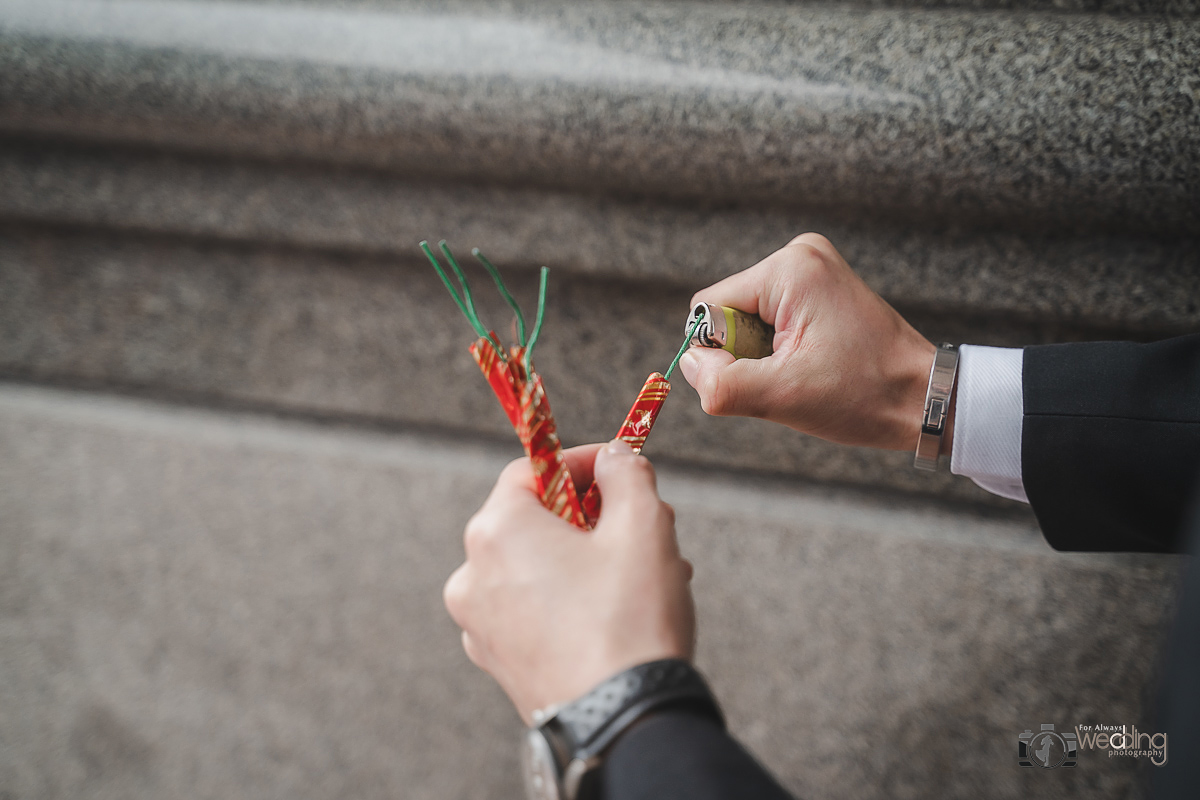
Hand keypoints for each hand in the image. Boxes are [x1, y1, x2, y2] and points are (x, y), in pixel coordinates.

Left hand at [443, 440, 694, 723]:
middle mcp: (472, 575)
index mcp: (496, 531)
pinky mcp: (499, 663)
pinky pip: (534, 610)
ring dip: (590, 559)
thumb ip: (626, 473)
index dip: (581, 462)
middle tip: (644, 524)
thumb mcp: (645, 524)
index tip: (620, 468)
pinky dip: (571, 600)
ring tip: (647, 573)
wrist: (622, 723)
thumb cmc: (629, 619)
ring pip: (538, 567)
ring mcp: (480, 624)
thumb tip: (614, 457)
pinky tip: (620, 612)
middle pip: (536, 520)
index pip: (533, 470)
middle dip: (594, 516)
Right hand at [678, 233, 944, 451]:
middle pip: (728, 312)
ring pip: (748, 321)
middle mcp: (800, 255)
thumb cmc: (866, 394)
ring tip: (808, 372)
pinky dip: (780, 351)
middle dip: (746, 355)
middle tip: (792, 377)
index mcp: (789, 269)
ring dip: (764, 357)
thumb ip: (721, 383)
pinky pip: (771, 321)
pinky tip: (813, 365)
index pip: (708, 309)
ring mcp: (813, 269)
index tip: (765, 377)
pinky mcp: (820, 288)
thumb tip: (690, 366)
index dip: (721, 354)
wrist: (927, 398)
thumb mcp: (783, 397)